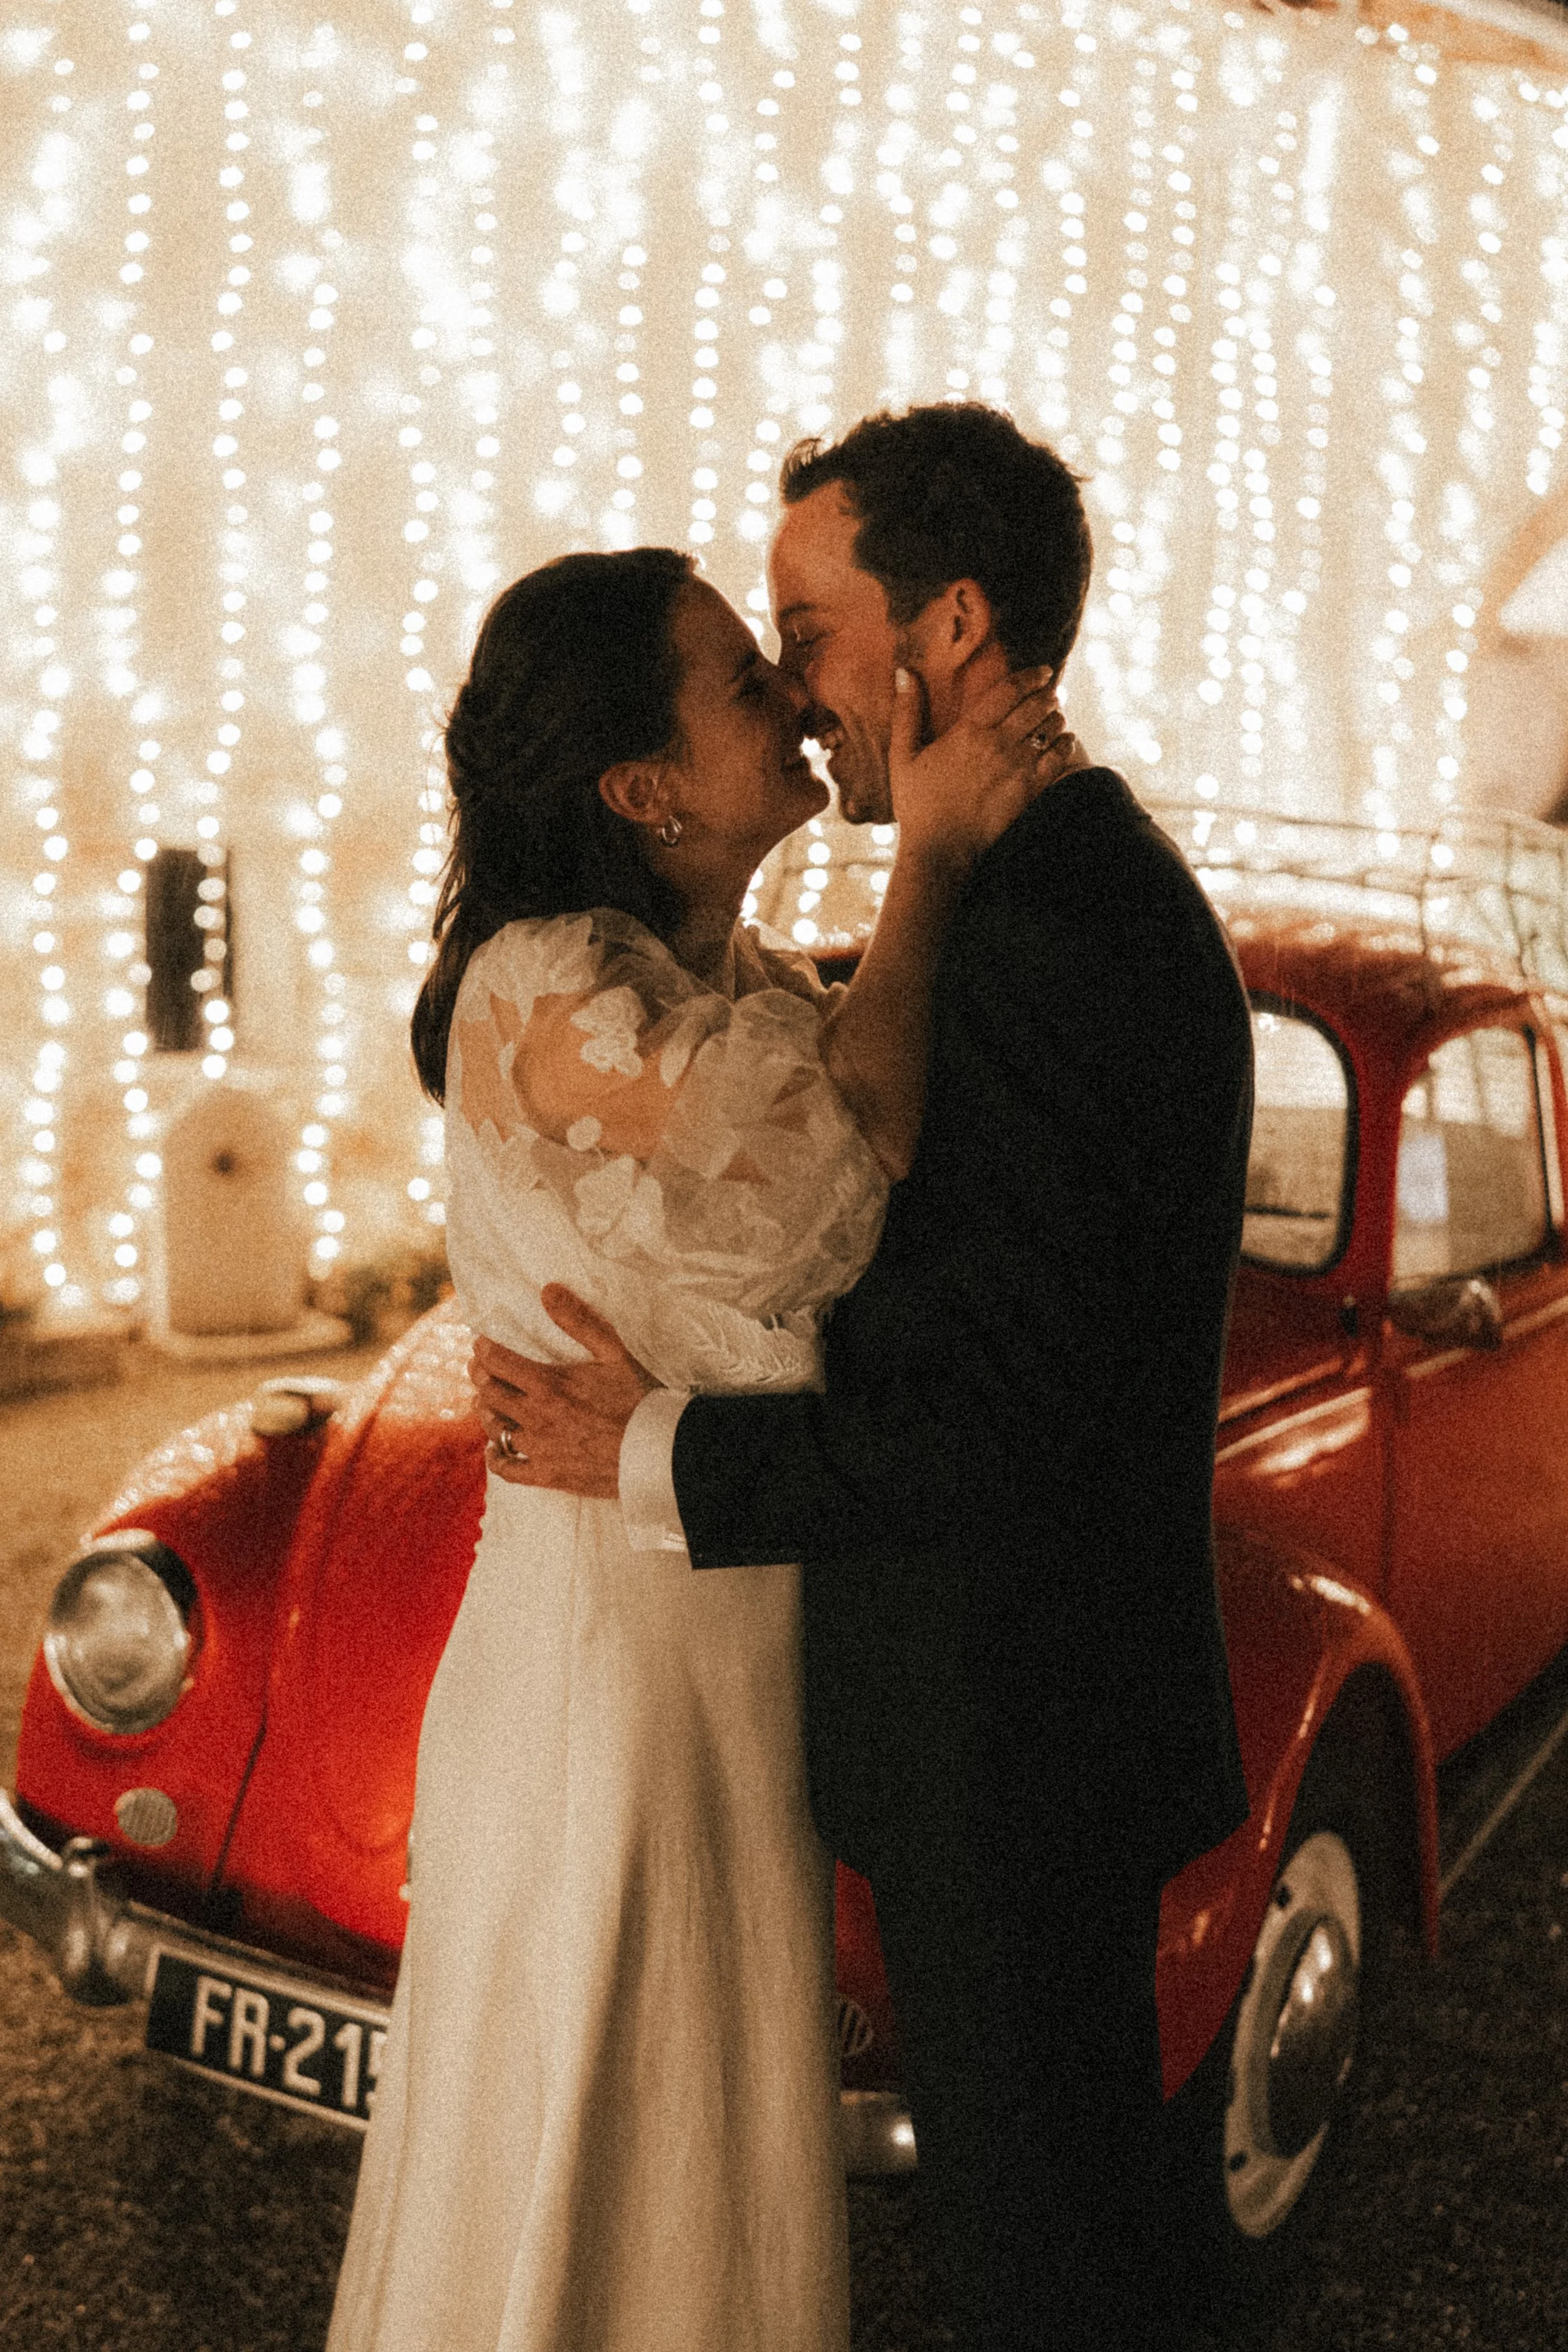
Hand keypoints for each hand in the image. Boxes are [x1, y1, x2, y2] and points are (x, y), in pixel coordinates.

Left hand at [469, 1285, 654, 1497]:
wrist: (656, 1450)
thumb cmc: (638, 1398)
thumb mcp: (613, 1352)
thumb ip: (578, 1321)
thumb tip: (548, 1290)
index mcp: (548, 1384)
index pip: (498, 1362)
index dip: (484, 1350)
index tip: (481, 1343)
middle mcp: (536, 1416)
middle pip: (489, 1393)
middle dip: (479, 1375)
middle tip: (478, 1367)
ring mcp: (539, 1448)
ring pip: (494, 1428)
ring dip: (484, 1411)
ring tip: (484, 1401)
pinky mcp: (547, 1474)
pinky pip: (507, 1469)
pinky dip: (495, 1458)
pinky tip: (493, 1449)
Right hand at [888, 664, 1085, 865]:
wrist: (940, 850)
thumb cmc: (917, 804)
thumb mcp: (902, 757)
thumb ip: (906, 713)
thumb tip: (904, 672)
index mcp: (968, 731)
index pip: (1008, 690)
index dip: (1030, 676)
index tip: (1041, 671)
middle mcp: (996, 745)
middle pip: (1034, 706)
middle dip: (1047, 694)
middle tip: (1051, 692)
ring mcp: (1016, 768)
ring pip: (1049, 729)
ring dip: (1056, 717)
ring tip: (1056, 714)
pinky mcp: (1028, 791)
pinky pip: (1058, 759)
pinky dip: (1065, 744)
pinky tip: (1066, 739)